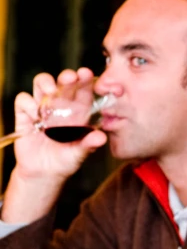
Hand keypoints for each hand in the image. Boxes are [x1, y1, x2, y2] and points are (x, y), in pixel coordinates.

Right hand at [1, 69, 106, 223]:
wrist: (44, 173)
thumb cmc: (65, 160)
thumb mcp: (79, 154)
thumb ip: (89, 145)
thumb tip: (101, 137)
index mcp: (77, 112)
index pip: (82, 91)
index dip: (85, 81)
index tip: (87, 74)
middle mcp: (60, 106)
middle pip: (62, 83)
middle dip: (66, 77)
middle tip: (70, 78)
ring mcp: (42, 109)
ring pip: (41, 84)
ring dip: (45, 83)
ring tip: (51, 91)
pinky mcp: (25, 116)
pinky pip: (23, 101)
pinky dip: (28, 103)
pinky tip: (35, 115)